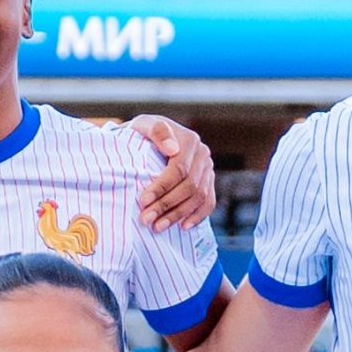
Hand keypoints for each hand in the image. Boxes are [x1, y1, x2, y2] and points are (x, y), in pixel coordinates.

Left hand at [125, 115, 217, 230]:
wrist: (151, 138)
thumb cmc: (144, 133)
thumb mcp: (144, 125)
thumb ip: (157, 132)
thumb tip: (173, 149)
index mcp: (189, 140)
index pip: (179, 169)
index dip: (161, 187)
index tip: (143, 201)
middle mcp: (203, 154)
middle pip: (189, 186)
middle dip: (167, 205)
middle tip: (147, 220)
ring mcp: (208, 170)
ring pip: (199, 197)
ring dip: (178, 215)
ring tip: (158, 227)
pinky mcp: (209, 182)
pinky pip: (209, 203)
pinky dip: (197, 216)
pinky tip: (182, 227)